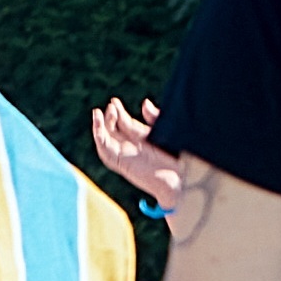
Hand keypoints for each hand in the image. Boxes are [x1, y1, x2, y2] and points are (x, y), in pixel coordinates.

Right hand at [91, 95, 180, 209]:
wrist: (181, 178)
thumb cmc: (178, 157)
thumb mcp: (165, 131)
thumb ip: (154, 117)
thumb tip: (144, 103)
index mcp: (143, 140)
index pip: (125, 124)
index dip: (118, 112)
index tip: (114, 101)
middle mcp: (132, 148)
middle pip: (113, 130)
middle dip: (110, 117)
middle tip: (111, 104)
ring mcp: (125, 156)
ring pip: (105, 139)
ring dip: (100, 125)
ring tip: (99, 112)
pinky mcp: (120, 162)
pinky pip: (104, 149)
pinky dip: (98, 135)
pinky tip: (98, 123)